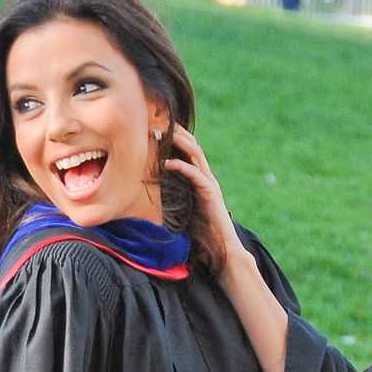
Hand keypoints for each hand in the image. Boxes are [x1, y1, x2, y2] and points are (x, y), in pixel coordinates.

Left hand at [162, 125, 252, 271]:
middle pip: (192, 147)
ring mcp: (209, 183)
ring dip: (179, 142)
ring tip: (163, 134)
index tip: (158, 130)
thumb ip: (172, 201)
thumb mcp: (181, 213)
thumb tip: (150, 200)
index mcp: (199, 181)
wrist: (222, 248)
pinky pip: (194, 173)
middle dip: (177, 133)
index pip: (187, 153)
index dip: (175, 140)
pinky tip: (167, 163)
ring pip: (195, 154)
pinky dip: (180, 166)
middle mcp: (206, 177)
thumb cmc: (202, 235)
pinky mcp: (210, 192)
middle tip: (159, 123)